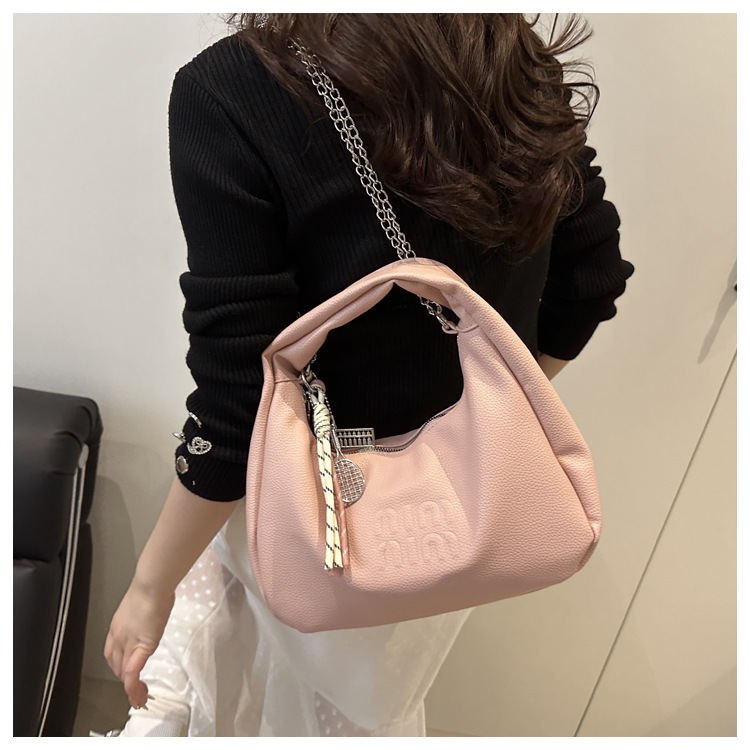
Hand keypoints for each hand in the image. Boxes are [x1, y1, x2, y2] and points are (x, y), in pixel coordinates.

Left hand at [104, 580, 174, 708]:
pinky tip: (138, 694)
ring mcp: (127, 643)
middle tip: (134, 687)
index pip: (112, 651)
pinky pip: (132, 673)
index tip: (125, 670)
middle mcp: (118, 637)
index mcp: (118, 625)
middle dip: (124, 677)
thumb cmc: (153, 587)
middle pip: (116, 664)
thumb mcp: (144, 602)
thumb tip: (154, 610)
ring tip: (138, 696)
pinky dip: (133, 687)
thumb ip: (145, 612)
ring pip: (123, 672)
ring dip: (130, 687)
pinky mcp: (140, 647)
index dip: (118, 663)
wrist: (152, 585)